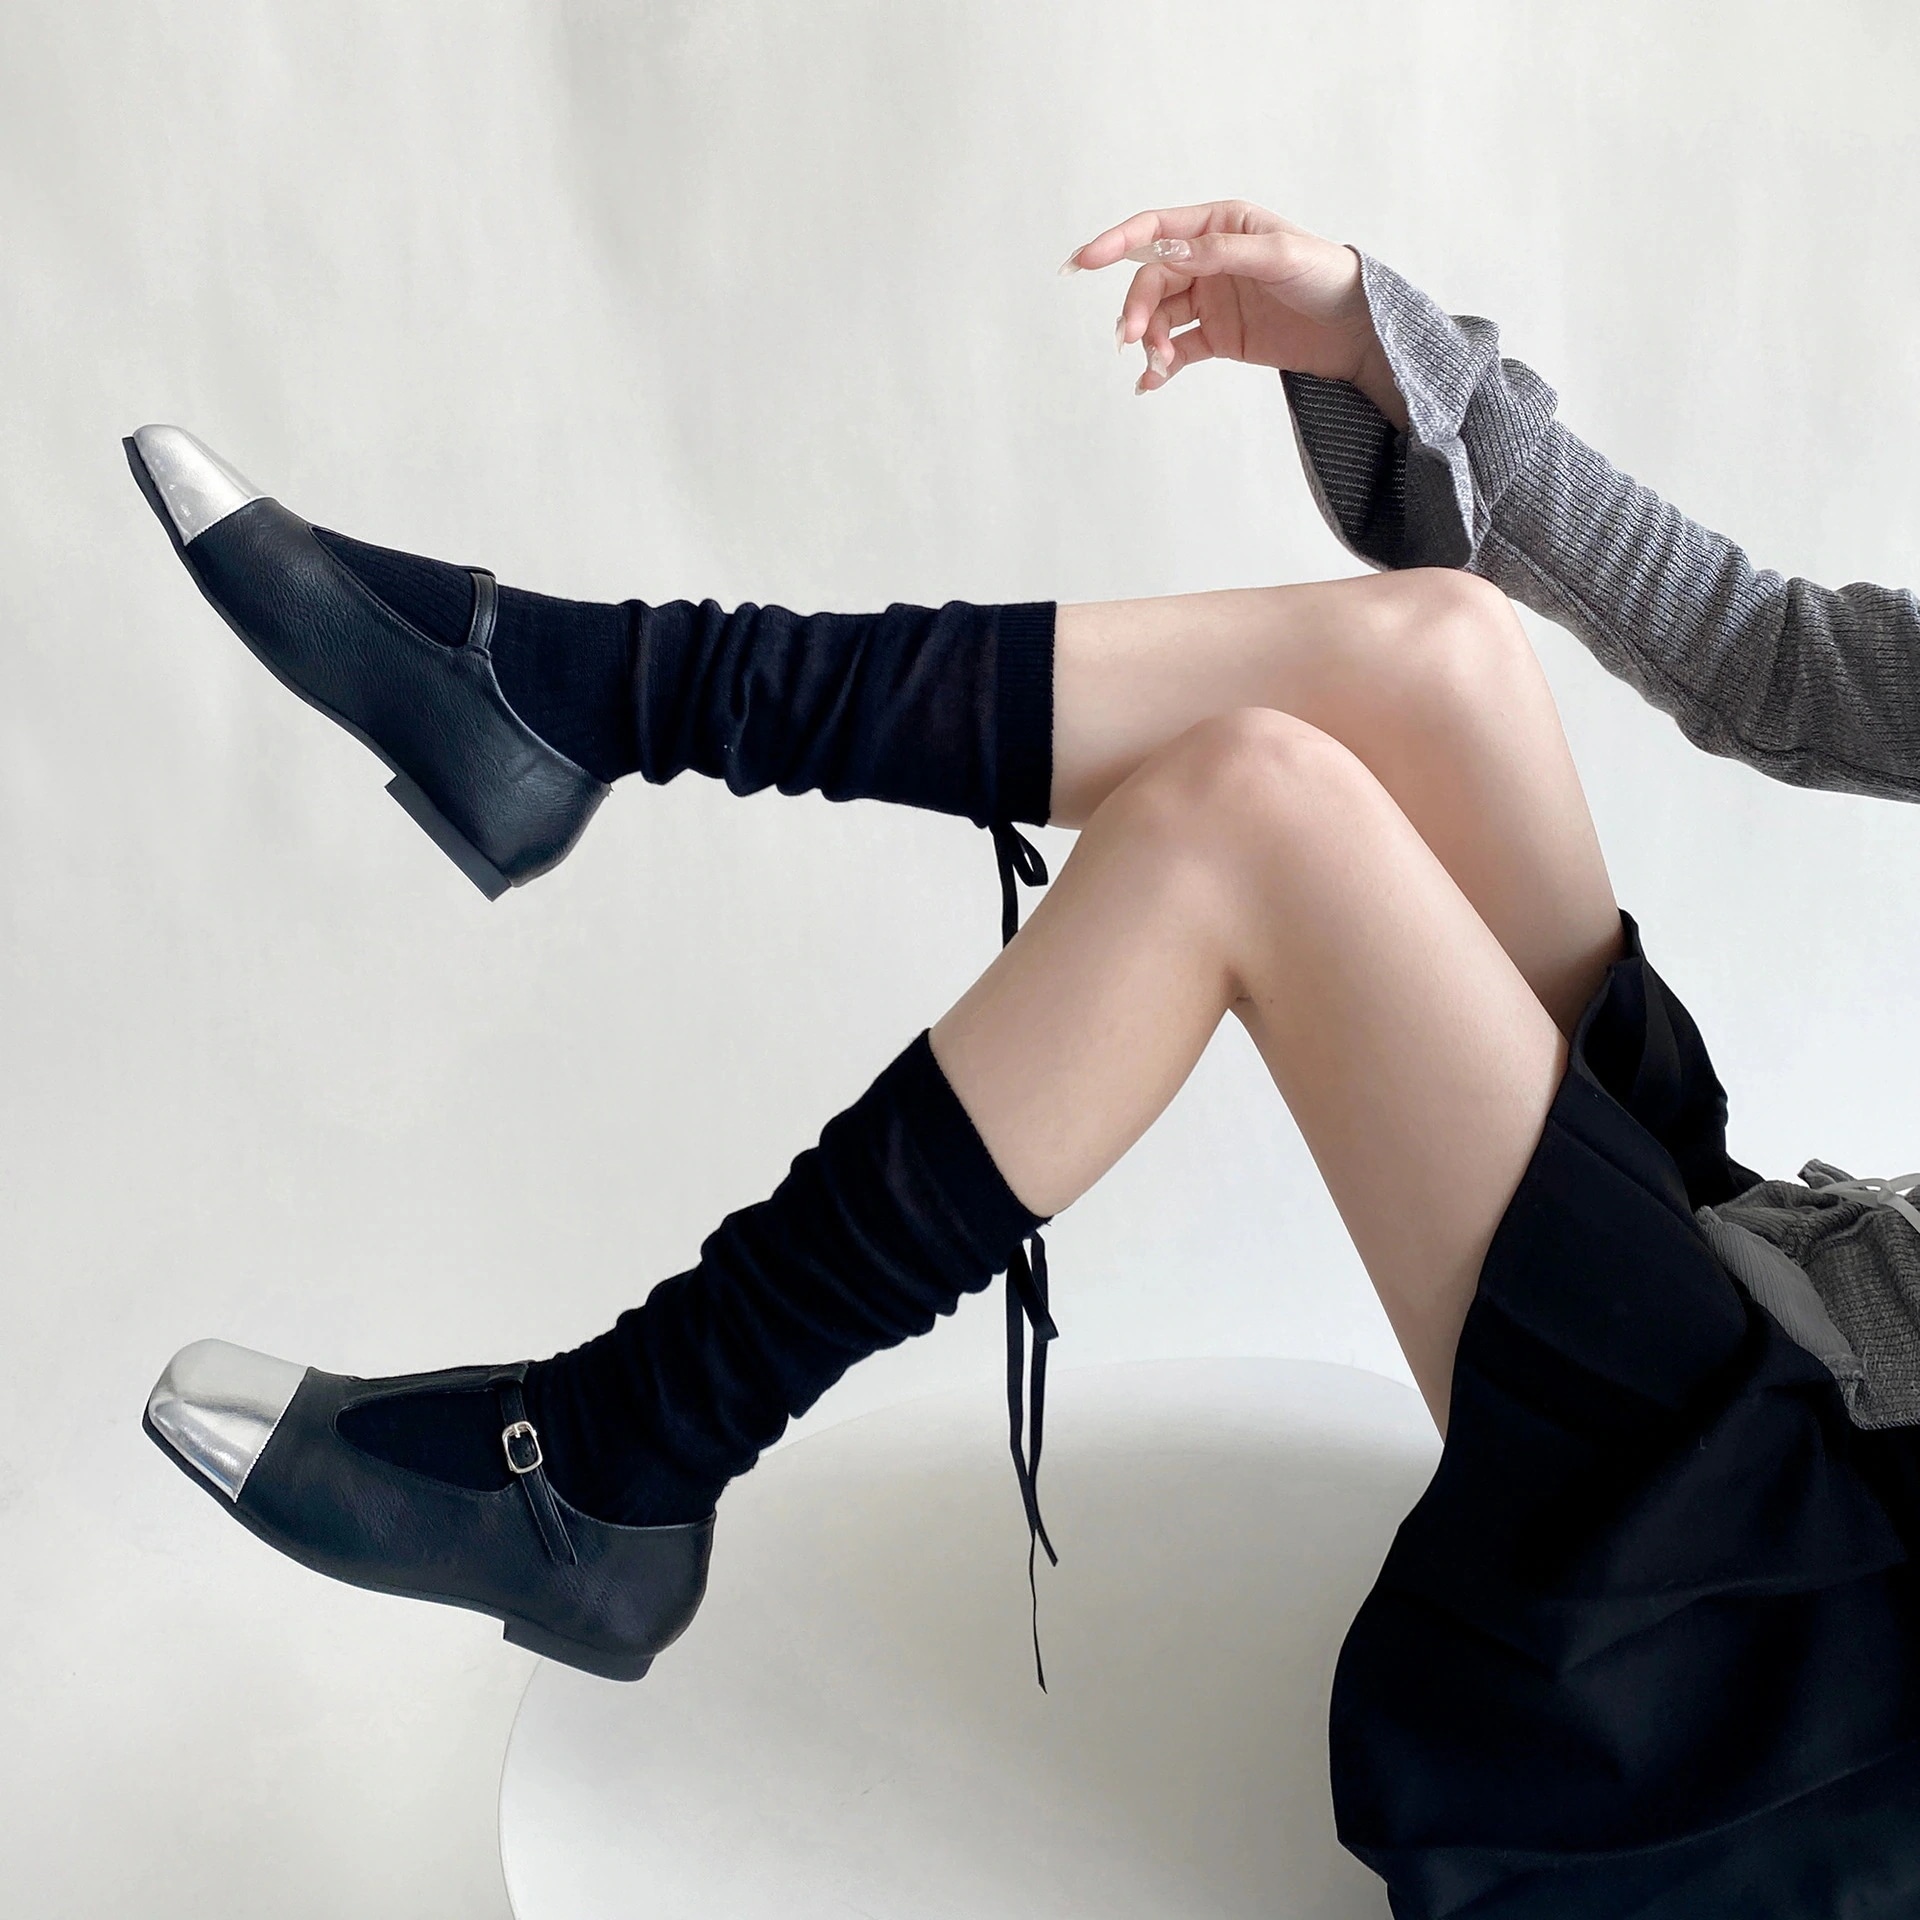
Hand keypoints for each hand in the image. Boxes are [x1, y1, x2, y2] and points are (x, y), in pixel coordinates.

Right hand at [1061, 200, 1407, 424]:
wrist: (1357, 330)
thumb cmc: (1326, 276)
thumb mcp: (1277, 256)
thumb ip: (1220, 253)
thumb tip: (1166, 256)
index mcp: (1221, 225)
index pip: (1156, 231)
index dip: (1117, 243)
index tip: (1084, 261)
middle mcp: (1209, 260)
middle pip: (1152, 281)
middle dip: (1137, 308)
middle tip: (1133, 339)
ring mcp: (1211, 299)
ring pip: (1160, 318)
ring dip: (1149, 340)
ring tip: (1158, 364)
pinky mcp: (1218, 337)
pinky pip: (1177, 350)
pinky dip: (1159, 366)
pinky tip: (1149, 383)